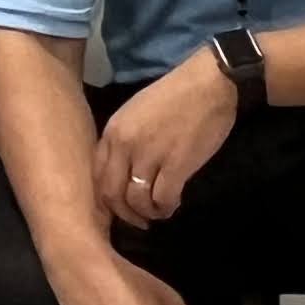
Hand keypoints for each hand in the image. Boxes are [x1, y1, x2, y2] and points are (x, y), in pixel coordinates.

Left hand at [92, 49, 239, 228]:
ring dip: (147, 213)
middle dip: (124, 213)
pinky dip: (166, 208)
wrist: (208, 84)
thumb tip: (124, 170)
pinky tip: (172, 205)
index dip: (106, 197)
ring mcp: (149, 156)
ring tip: (158, 212)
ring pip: (137, 200)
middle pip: (112, 193)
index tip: (119, 205)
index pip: (97, 174)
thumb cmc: (174, 95)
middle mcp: (125, 146)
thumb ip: (124, 139)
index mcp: (113, 131)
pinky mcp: (176, 165)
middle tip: (138, 220)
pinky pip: (163, 199)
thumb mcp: (135, 113)